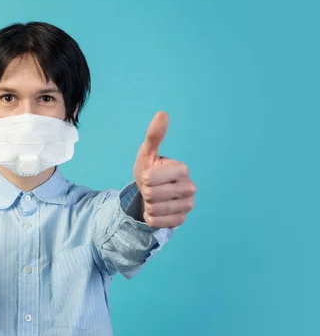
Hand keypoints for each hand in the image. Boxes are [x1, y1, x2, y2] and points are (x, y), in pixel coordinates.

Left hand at [133, 112, 195, 227]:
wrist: (149, 194)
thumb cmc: (149, 170)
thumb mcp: (147, 153)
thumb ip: (154, 135)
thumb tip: (162, 113)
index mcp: (182, 169)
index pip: (152, 178)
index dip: (145, 178)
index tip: (149, 175)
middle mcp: (190, 188)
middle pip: (152, 194)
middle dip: (146, 192)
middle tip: (151, 188)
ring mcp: (188, 206)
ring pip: (154, 209)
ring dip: (148, 204)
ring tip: (154, 198)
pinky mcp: (181, 220)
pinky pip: (156, 222)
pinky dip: (150, 217)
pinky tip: (156, 210)